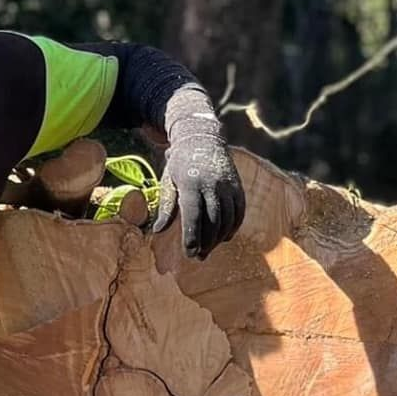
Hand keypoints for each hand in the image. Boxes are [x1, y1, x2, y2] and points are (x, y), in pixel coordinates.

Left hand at [152, 116, 244, 258]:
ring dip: (218, 239)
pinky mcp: (238, 186)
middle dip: (206, 243)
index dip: (192, 237)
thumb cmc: (180, 164)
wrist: (202, 138)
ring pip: (227, 219)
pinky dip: (233, 227)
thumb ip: (166, 207)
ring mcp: (227, 185)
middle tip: (198, 256)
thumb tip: (157, 231)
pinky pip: (239, 212)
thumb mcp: (168, 181)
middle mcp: (211, 184)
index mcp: (190, 183)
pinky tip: (225, 237)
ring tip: (209, 249)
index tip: (188, 253)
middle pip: (212, 221)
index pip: (193, 216)